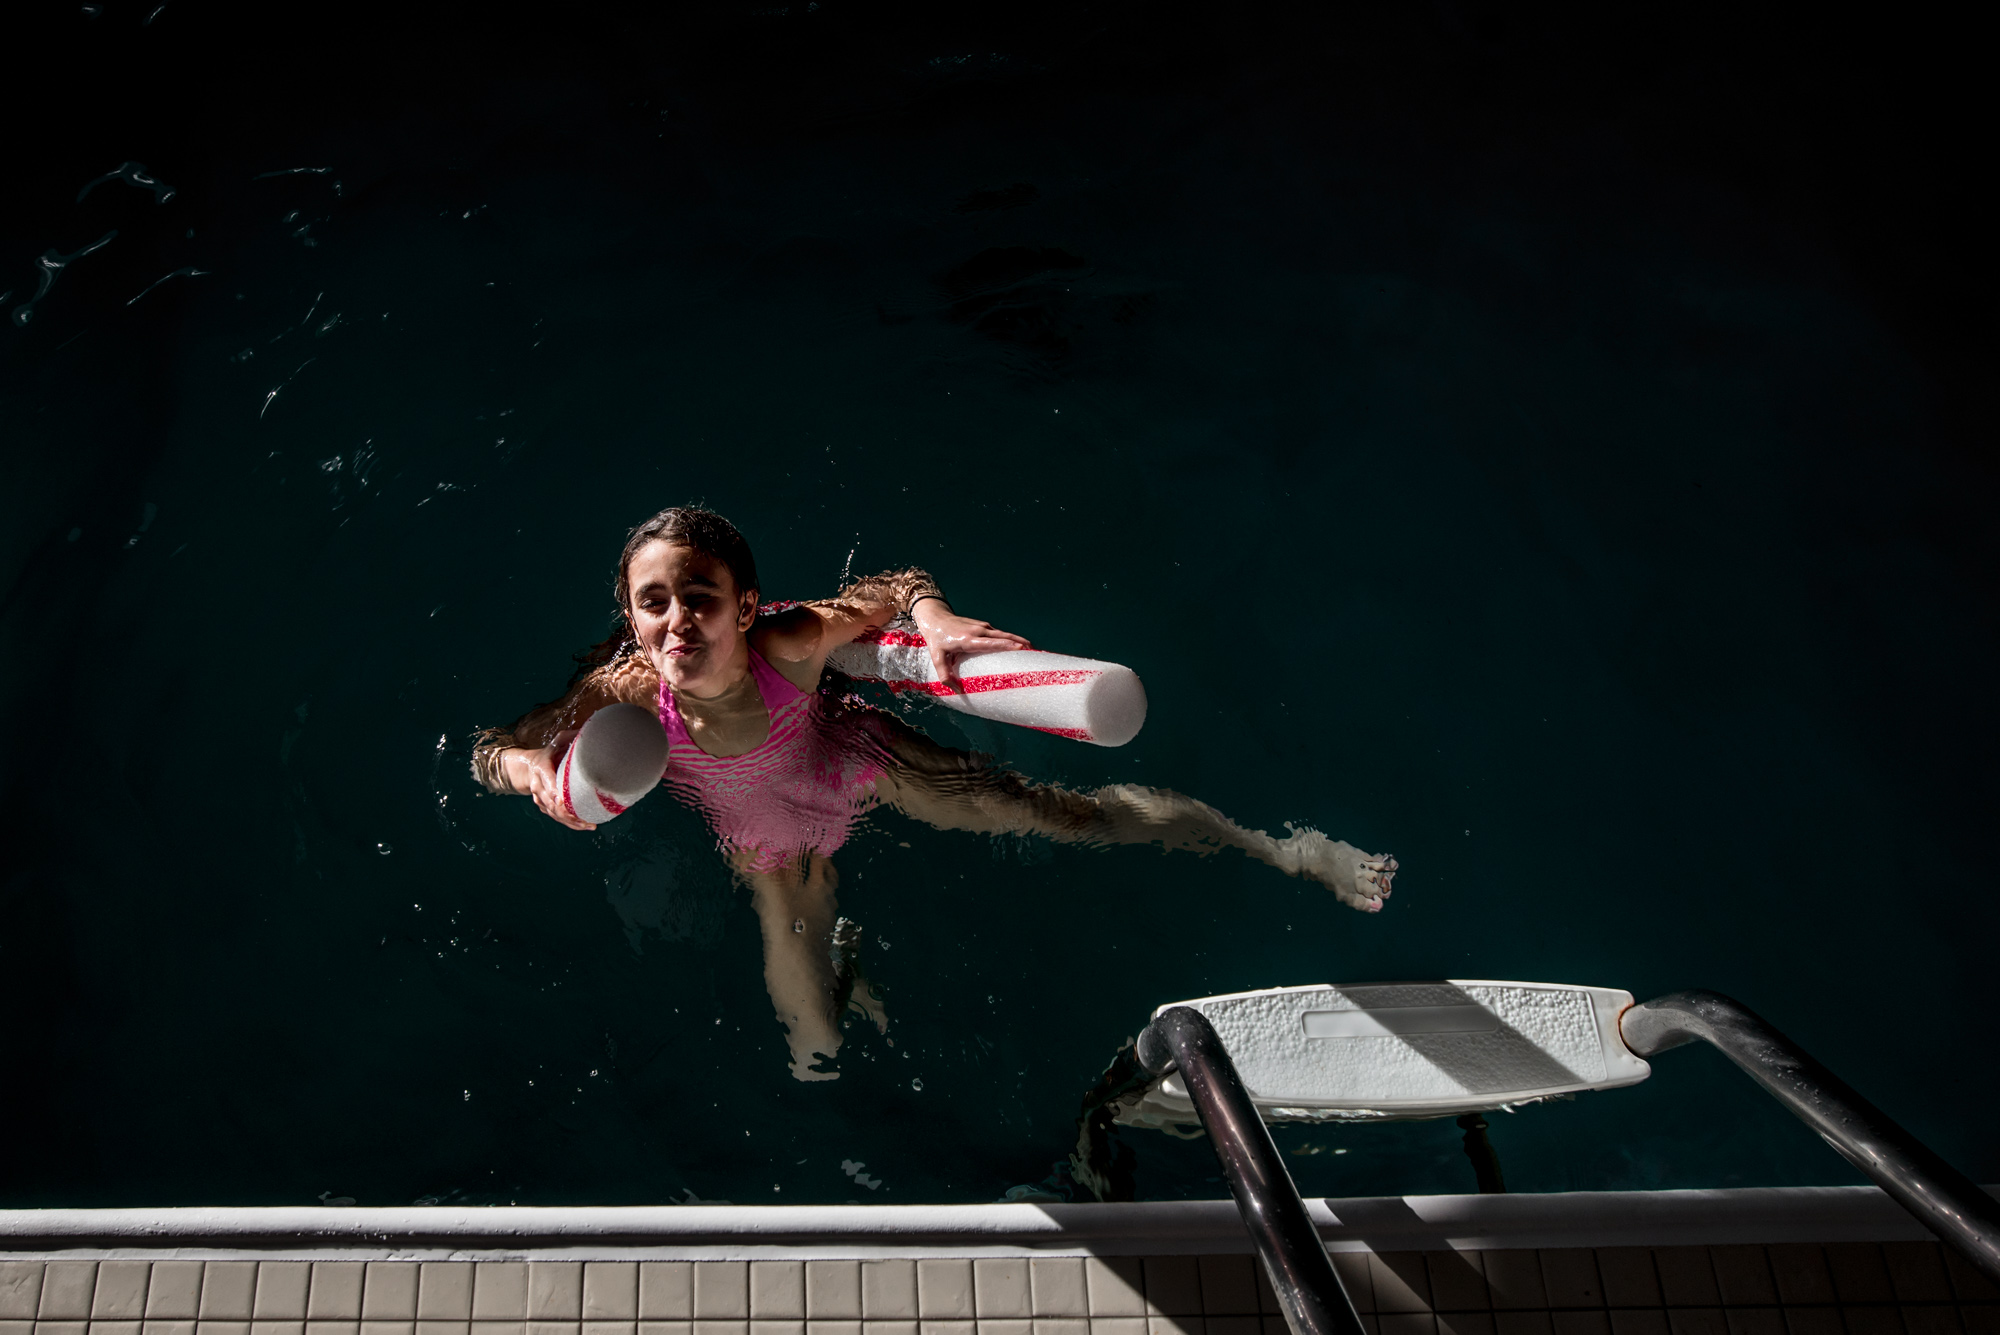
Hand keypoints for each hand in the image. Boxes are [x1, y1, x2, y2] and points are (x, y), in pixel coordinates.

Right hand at [516, 730, 595, 830]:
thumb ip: (569, 737)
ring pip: (554, 813)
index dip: (553, 792)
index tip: (561, 800)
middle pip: (551, 803)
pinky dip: (569, 823)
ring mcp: (540, 798)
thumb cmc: (548, 754)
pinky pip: (556, 817)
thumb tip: (587, 731)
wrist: (527, 768)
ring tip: (588, 825)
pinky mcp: (545, 806)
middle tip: (583, 819)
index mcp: (541, 769)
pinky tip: (584, 826)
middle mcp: (538, 786)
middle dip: (566, 813)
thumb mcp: (556, 742)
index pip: (546, 781)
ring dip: (570, 821)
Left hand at [911, 602, 1030, 685]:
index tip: (1020, 648)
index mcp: (968, 640)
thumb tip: (957, 690)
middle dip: (1018, 642)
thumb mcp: (936, 658)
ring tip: (1032, 648)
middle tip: (1033, 650)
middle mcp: (978, 631)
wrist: (936, 618)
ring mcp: (981, 627)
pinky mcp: (983, 626)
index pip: (990, 642)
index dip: (1006, 645)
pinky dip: (1010, 638)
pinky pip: (999, 633)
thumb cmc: (936, 639)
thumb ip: (945, 675)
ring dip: (1017, 639)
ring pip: (1003, 633)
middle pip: (1002, 636)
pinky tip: (1018, 644)